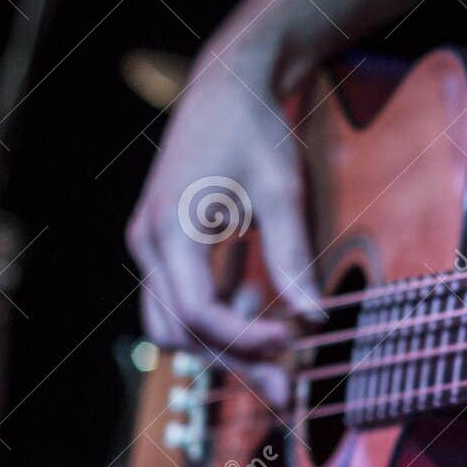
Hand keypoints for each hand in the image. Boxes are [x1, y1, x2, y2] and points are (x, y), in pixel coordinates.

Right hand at [126, 54, 323, 404]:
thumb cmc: (257, 130)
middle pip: (180, 331)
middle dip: (234, 359)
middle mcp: (150, 242)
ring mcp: (153, 244)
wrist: (229, 83)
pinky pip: (183, 299)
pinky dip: (219, 315)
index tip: (294, 343)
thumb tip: (316, 318)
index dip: (246, 339)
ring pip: (174, 324)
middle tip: (290, 382)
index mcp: (172, 229)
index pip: (198, 312)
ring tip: (281, 343)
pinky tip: (264, 310)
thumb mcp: (284, 193)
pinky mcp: (167, 244)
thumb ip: (294, 258)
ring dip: (223, 342)